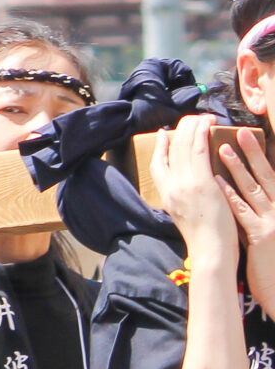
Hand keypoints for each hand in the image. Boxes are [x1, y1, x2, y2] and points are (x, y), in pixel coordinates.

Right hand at [160, 114, 241, 271]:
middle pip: (172, 150)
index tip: (166, 133)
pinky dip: (201, 134)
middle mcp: (171, 186)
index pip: (157, 164)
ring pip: (185, 147)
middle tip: (189, 119)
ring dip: (192, 127)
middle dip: (180, 130)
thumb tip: (189, 190)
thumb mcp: (184, 216)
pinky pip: (200, 151)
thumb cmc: (205, 240)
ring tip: (200, 117)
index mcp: (165, 195)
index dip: (161, 146)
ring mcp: (186, 184)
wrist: (210, 252)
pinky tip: (207, 124)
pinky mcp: (203, 183)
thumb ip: (182, 199)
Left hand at [216, 127, 274, 314]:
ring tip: (222, 147)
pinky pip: (243, 211)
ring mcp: (273, 222)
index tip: (248, 136)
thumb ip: (257, 210)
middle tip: (240, 131)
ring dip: (238, 167)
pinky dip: (230, 195)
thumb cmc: (270, 259)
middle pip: (267, 176)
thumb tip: (235, 188)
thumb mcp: (266, 230)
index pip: (271, 178)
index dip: (261, 157)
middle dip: (253, 153)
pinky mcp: (262, 236)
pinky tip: (216, 181)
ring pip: (254, 189)